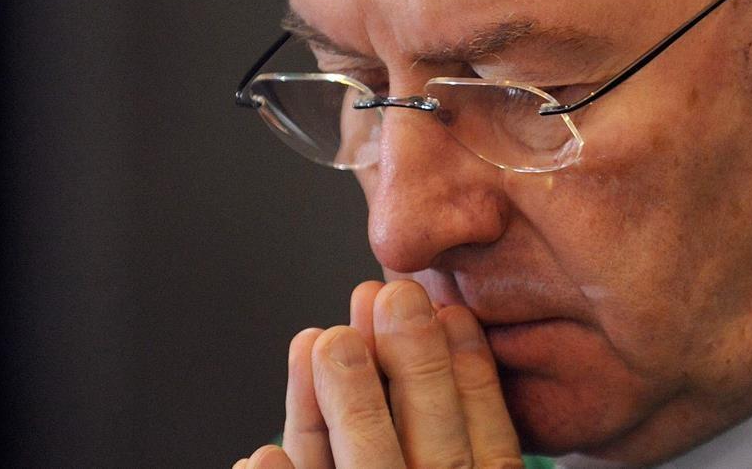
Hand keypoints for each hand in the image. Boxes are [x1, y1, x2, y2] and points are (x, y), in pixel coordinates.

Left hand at [233, 280, 522, 467]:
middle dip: (414, 369)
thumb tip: (457, 330)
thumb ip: (472, 436)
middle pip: (434, 451)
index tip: (456, 314)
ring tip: (326, 340)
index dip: (474, 379)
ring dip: (351, 407)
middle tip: (391, 298)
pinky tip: (261, 454)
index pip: (490, 447)